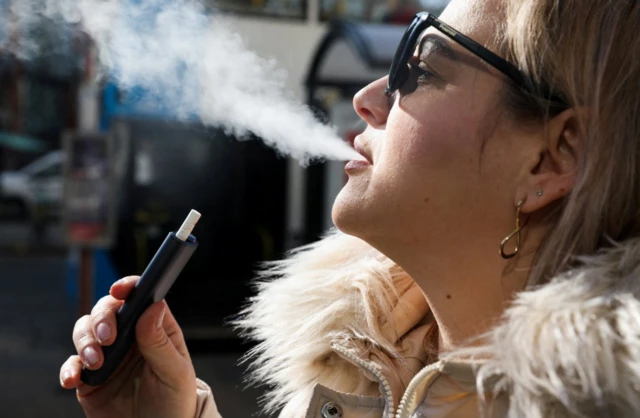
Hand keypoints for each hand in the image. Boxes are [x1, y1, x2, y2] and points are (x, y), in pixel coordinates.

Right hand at [59, 276, 197, 417]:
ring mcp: (107, 356)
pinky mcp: (89, 379)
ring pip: (85, 331)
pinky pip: (71, 365)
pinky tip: (74, 379)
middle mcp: (128, 337)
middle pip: (106, 310)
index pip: (139, 298)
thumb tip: (154, 307)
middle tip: (108, 337)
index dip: (128, 287)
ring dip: (85, 342)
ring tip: (96, 362)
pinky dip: (68, 369)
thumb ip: (160, 342)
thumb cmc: (174, 401)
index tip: (119, 289)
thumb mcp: (175, 373)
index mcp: (154, 329)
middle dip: (102, 318)